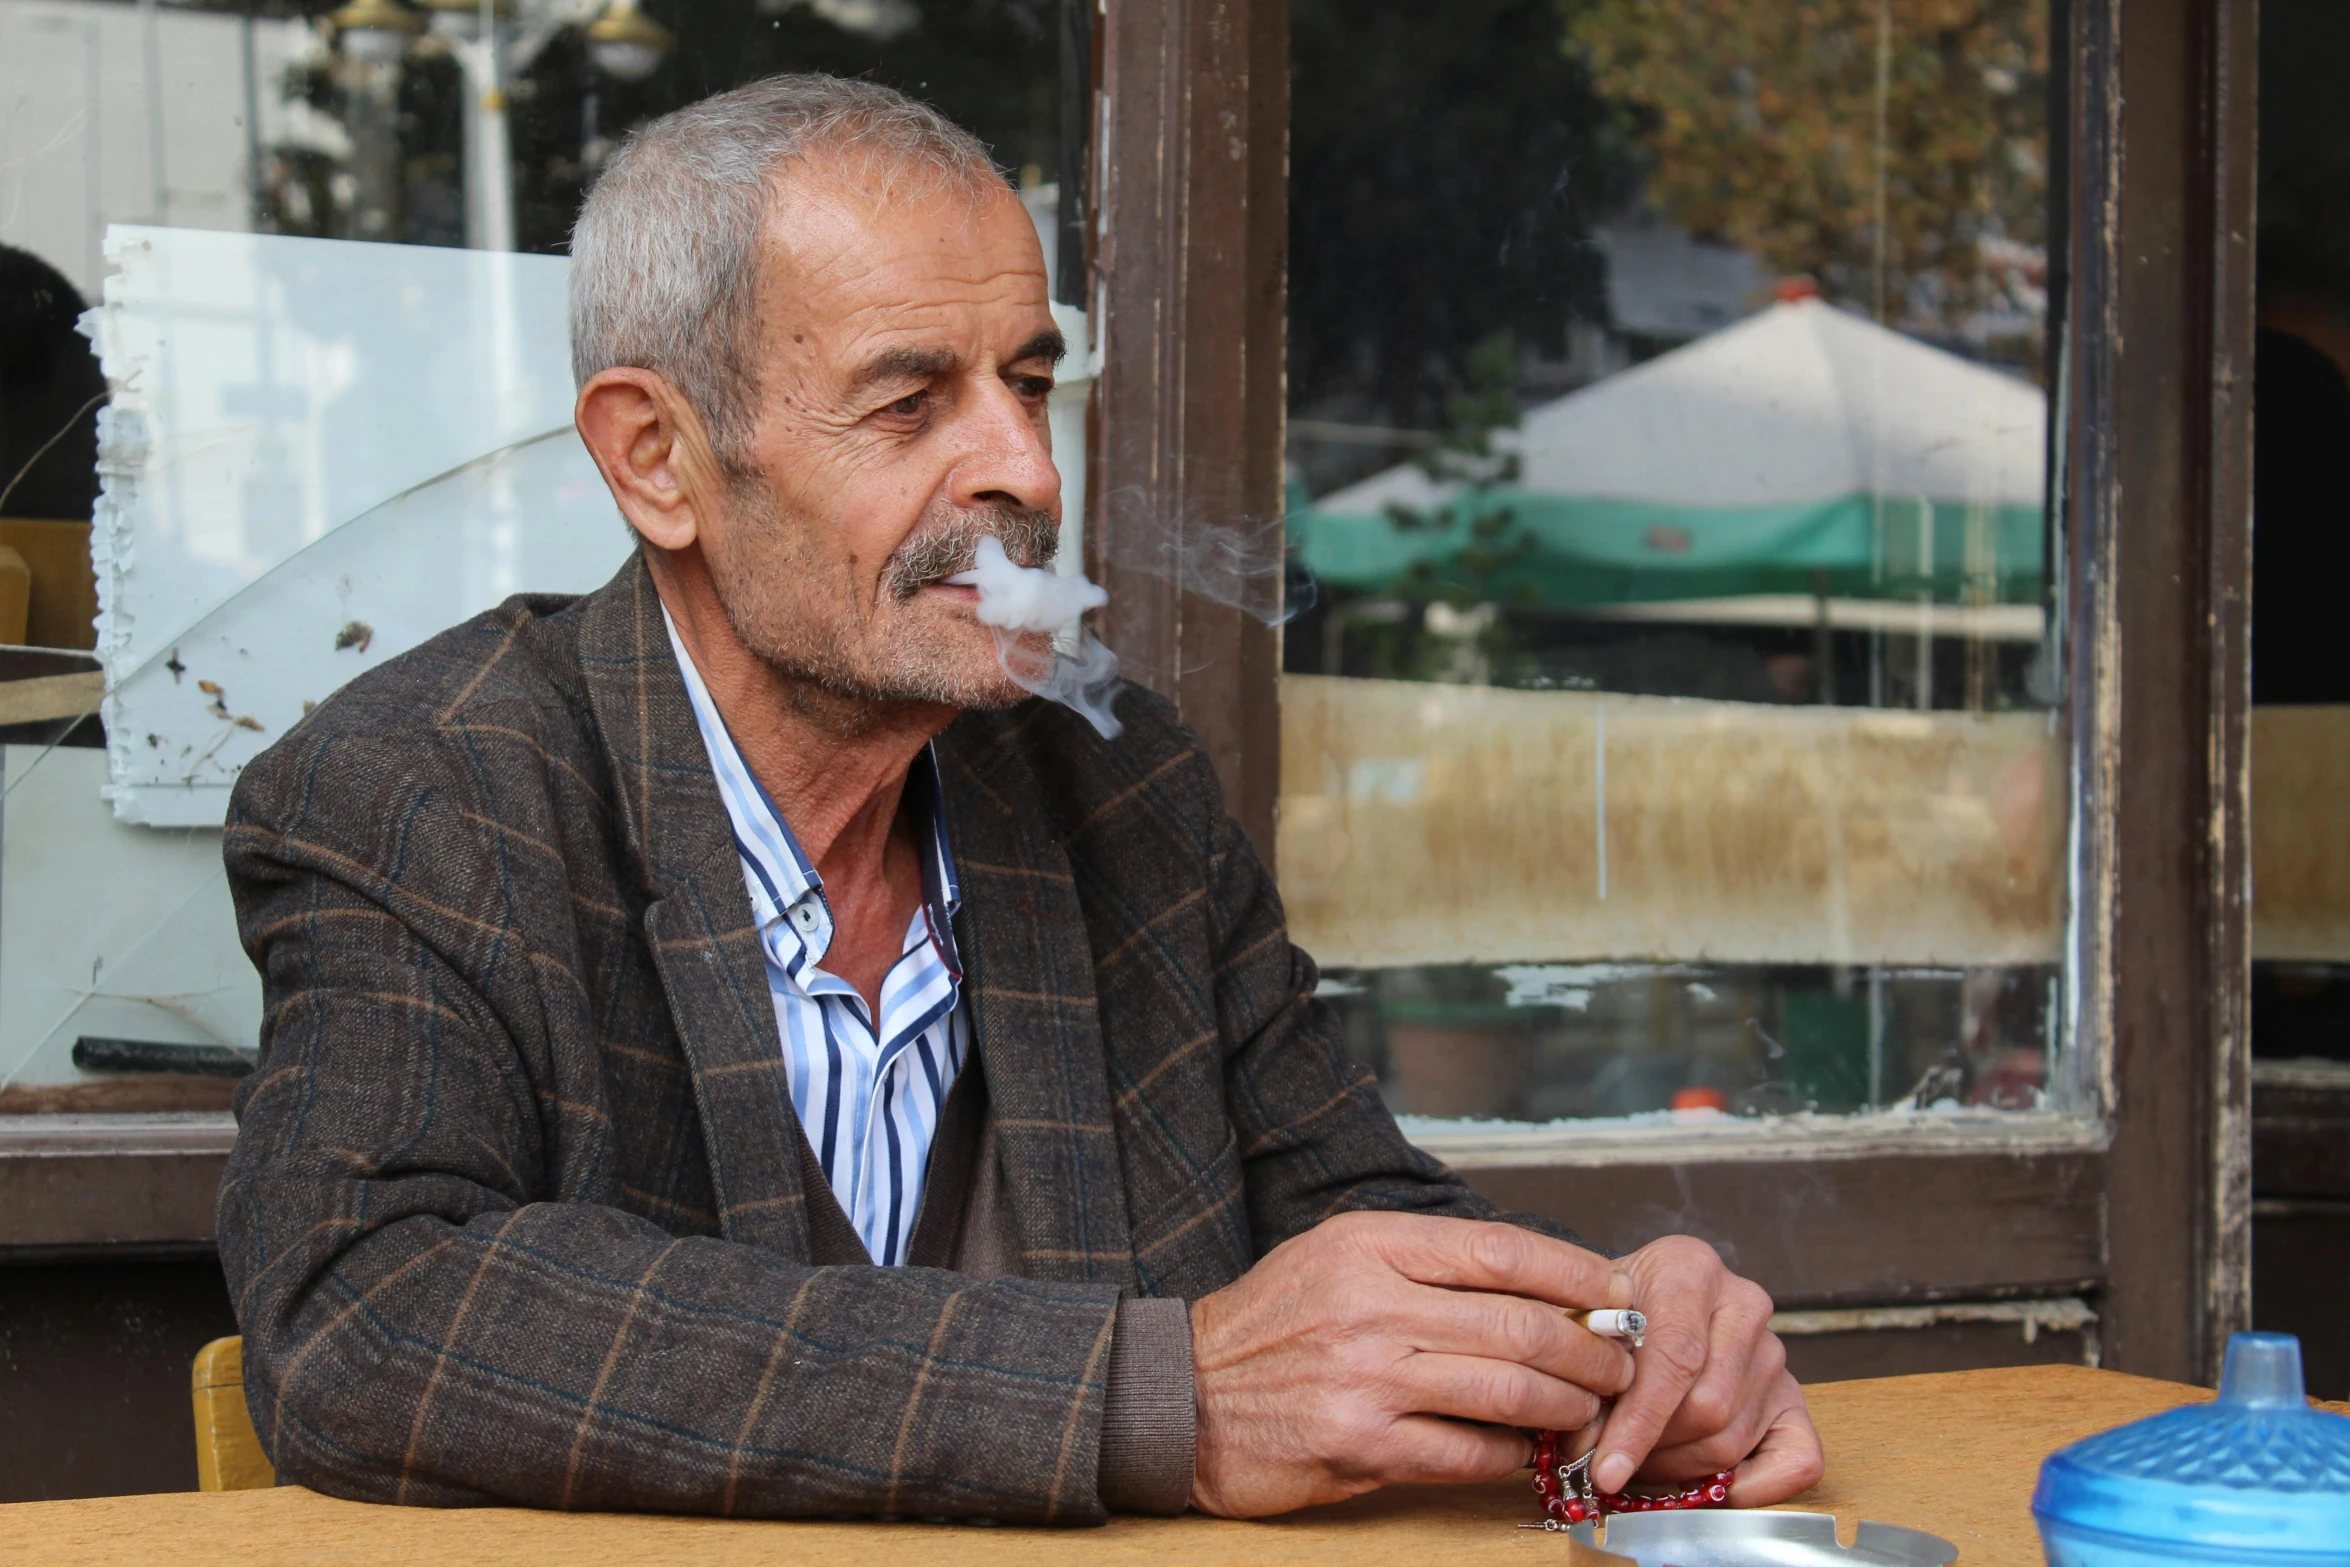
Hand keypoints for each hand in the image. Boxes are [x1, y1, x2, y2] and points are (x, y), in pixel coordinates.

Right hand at [1186, 1211, 1636, 1517]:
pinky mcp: (1360, 1445)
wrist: (1182, 1396)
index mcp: (1368, 1245)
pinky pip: (1467, 1452)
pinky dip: (1511, 1454)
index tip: (1614, 1289)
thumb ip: (1422, 1263)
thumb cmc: (1272, 1325)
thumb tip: (1531, 1281)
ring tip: (1588, 1407)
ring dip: (1565, 1404)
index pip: (1499, 1249)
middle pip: (1518, 1323)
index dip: (1573, 1271)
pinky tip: (1525, 1450)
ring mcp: (1366, 1378)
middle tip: (1620, 1362)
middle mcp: (1370, 1305)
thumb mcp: (1335, 1258)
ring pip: (1506, 1390)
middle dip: (1589, 1347)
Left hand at [1580, 1234, 1822, 1505]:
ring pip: (1731, 1438)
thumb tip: (1589, 1445)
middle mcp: (1743, 1303)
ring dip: (1681, 1465)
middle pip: (1706, 1406)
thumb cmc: (1609, 1318)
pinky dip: (1756, 1488)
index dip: (1638, 1423)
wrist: (1637, 1307)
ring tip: (1644, 1454)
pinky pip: (1798, 1460)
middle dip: (1653, 1446)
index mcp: (1690, 1269)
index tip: (1606, 1469)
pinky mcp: (1795, 1397)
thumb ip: (1586, 1374)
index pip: (1675, 1359)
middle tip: (1614, 1456)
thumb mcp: (1586, 1324)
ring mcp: (1774, 1351)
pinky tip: (1711, 1486)